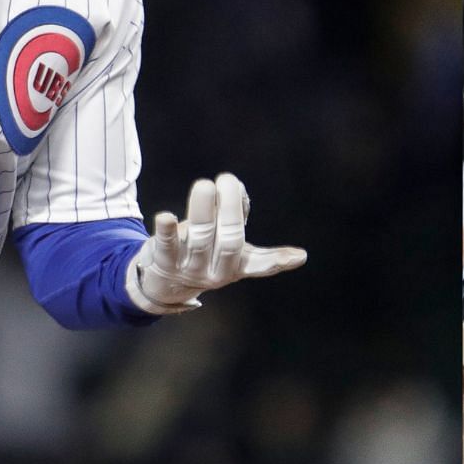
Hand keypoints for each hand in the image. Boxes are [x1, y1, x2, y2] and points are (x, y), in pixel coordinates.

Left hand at [125, 173, 307, 314]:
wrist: (164, 283)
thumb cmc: (204, 252)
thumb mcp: (226, 241)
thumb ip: (239, 213)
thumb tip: (240, 191)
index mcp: (236, 266)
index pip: (260, 264)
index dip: (279, 261)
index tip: (299, 256)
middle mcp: (215, 272)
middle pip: (228, 241)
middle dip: (229, 210)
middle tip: (227, 180)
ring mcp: (190, 269)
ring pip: (200, 239)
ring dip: (203, 210)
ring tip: (205, 185)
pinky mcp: (164, 262)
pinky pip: (166, 246)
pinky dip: (167, 231)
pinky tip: (165, 216)